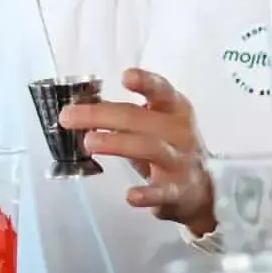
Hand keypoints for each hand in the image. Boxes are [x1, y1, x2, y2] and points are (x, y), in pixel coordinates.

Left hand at [60, 68, 214, 236]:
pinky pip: (162, 192)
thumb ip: (124, 115)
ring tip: (89, 142)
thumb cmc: (168, 148)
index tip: (126, 76)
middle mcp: (180, 132)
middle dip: (101, 115)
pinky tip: (130, 196)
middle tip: (68, 117)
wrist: (202, 189)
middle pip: (139, 118)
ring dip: (117, 143)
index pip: (161, 91)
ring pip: (149, 148)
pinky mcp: (177, 191)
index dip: (145, 82)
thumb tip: (79, 106)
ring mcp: (180, 161)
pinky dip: (146, 194)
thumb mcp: (153, 124)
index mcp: (174, 110)